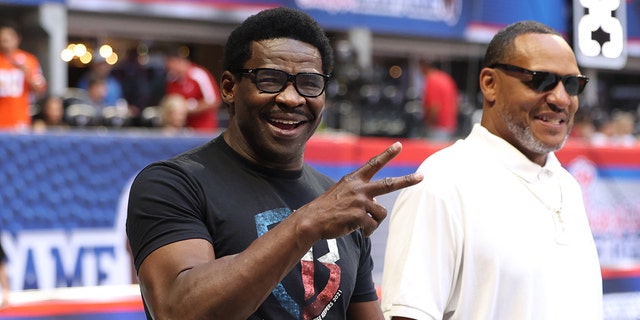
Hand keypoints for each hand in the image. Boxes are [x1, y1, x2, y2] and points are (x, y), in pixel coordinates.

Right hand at [298, 142, 422, 238]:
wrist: (313, 219)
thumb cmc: (328, 208)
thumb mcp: (343, 194)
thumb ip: (361, 195)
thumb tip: (378, 206)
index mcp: (354, 179)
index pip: (374, 164)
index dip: (387, 154)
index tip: (399, 145)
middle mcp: (359, 188)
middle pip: (389, 184)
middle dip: (407, 180)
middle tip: (422, 176)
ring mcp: (360, 202)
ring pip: (381, 213)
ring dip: (374, 222)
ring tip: (363, 225)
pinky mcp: (359, 216)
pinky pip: (372, 226)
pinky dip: (367, 231)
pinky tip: (357, 230)